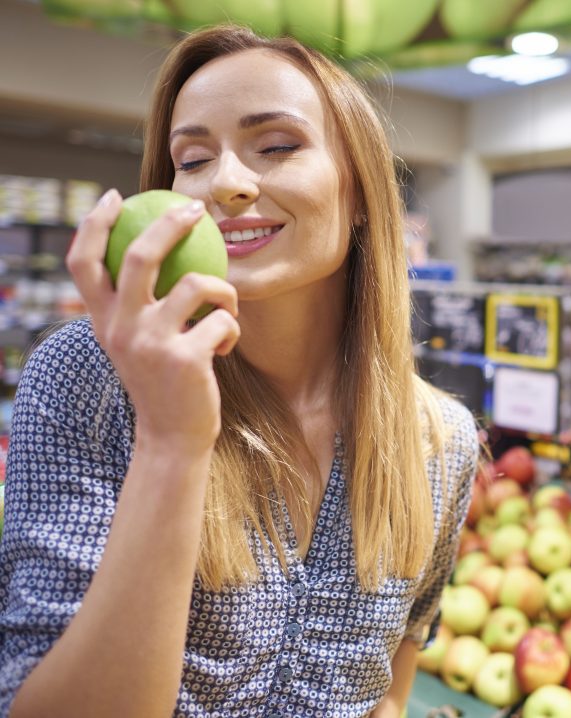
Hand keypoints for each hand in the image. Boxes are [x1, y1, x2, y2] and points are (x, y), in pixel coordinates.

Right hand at [67, 189, 239, 456]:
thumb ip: (135, 308)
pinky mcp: (186, 358)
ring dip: (225, 290)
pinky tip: (226, 345)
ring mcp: (153, 342)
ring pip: (198, 283)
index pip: (84, 263)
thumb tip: (157, 254)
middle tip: (194, 209)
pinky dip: (233, 327)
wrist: (172, 437)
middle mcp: (122, 327)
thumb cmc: (162, 383)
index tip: (114, 198)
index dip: (95, 224)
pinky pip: (223, 319)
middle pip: (140, 256)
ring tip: (226, 308)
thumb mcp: (135, 343)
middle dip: (169, 224)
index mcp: (104, 321)